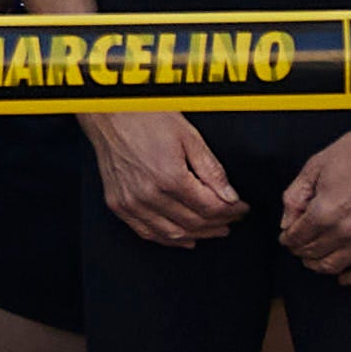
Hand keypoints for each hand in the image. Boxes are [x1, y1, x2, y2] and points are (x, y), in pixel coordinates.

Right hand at [83, 109, 243, 250]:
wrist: (109, 112)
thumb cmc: (146, 116)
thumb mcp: (188, 137)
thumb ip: (211, 170)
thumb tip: (230, 196)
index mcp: (169, 177)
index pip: (210, 207)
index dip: (231, 211)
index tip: (241, 208)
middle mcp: (149, 194)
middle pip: (194, 223)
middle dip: (219, 223)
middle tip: (232, 219)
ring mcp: (131, 202)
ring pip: (172, 233)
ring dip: (198, 235)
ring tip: (214, 229)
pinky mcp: (118, 204)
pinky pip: (146, 232)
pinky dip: (168, 239)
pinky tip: (183, 237)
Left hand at [281, 110, 350, 286]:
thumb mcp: (315, 166)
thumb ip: (295, 196)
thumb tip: (287, 220)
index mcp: (325, 210)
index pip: (296, 237)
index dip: (287, 238)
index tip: (286, 237)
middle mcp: (346, 230)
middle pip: (312, 253)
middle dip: (300, 250)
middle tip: (298, 245)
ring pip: (334, 266)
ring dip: (318, 265)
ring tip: (313, 258)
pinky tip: (343, 277)